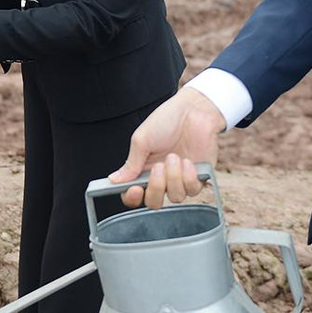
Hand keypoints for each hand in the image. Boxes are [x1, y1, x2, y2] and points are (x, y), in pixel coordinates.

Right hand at [108, 87, 225, 208]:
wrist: (193, 110)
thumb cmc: (167, 119)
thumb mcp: (142, 139)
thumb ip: (130, 163)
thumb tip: (114, 180)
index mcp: (143, 170)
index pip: (134, 195)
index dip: (132, 198)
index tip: (134, 189)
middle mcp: (162, 178)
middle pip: (154, 203)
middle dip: (155, 189)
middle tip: (157, 168)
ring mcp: (180, 179)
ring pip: (175, 197)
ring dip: (173, 178)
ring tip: (174, 156)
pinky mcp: (198, 177)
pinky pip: (192, 190)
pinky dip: (188, 177)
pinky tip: (187, 161)